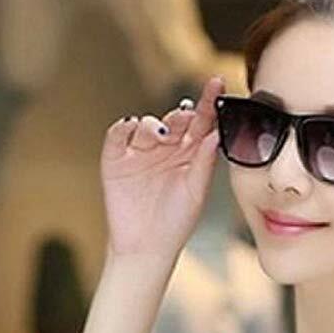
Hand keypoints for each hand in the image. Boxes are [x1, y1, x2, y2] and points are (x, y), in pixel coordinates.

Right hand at [100, 76, 223, 259]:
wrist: (146, 248)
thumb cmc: (176, 224)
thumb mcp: (196, 194)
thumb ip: (204, 163)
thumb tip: (214, 134)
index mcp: (189, 154)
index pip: (200, 122)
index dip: (207, 102)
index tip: (216, 84)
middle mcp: (166, 148)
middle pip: (173, 119)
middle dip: (179, 114)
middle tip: (185, 117)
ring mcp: (140, 151)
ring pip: (145, 124)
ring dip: (152, 124)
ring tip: (160, 135)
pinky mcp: (117, 158)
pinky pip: (118, 134)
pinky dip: (124, 129)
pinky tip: (132, 130)